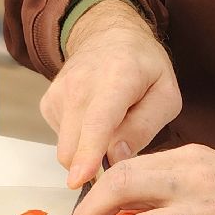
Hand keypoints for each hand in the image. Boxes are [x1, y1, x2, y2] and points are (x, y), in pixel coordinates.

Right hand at [41, 0, 180, 187]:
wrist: (108, 35)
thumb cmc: (144, 68)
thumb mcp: (166, 95)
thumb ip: (145, 127)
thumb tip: (117, 157)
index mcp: (117, 78)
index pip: (98, 121)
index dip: (89, 153)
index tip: (79, 179)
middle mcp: (80, 84)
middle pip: (74, 146)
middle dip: (94, 166)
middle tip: (122, 155)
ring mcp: (58, 93)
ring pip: (67, 149)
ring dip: (89, 151)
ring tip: (112, 125)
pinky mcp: (48, 104)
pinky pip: (63, 141)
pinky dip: (80, 140)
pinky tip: (95, 119)